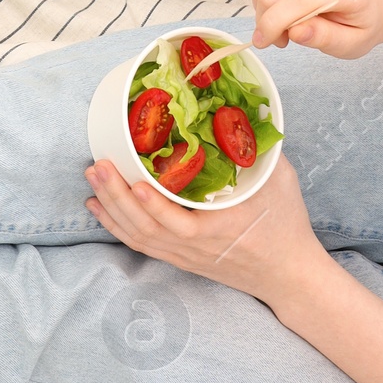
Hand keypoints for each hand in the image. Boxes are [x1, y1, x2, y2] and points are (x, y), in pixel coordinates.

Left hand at [85, 154, 327, 311]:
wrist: (290, 276)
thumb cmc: (286, 225)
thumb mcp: (279, 181)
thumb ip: (254, 147)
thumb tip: (239, 107)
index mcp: (220, 230)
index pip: (180, 225)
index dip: (154, 207)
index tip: (135, 183)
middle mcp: (196, 249)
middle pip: (147, 229)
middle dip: (117, 197)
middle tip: (97, 166)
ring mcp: (185, 257)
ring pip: (139, 238)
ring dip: (111, 208)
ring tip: (92, 179)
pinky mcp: (180, 259)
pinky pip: (142, 245)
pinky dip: (117, 226)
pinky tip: (99, 207)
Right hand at [244, 0, 382, 58]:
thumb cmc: (360, 22)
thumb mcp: (351, 44)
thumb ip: (324, 38)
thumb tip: (294, 32)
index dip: (272, 23)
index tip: (262, 42)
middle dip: (265, 20)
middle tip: (278, 37)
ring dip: (260, 6)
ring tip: (279, 20)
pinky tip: (275, 0)